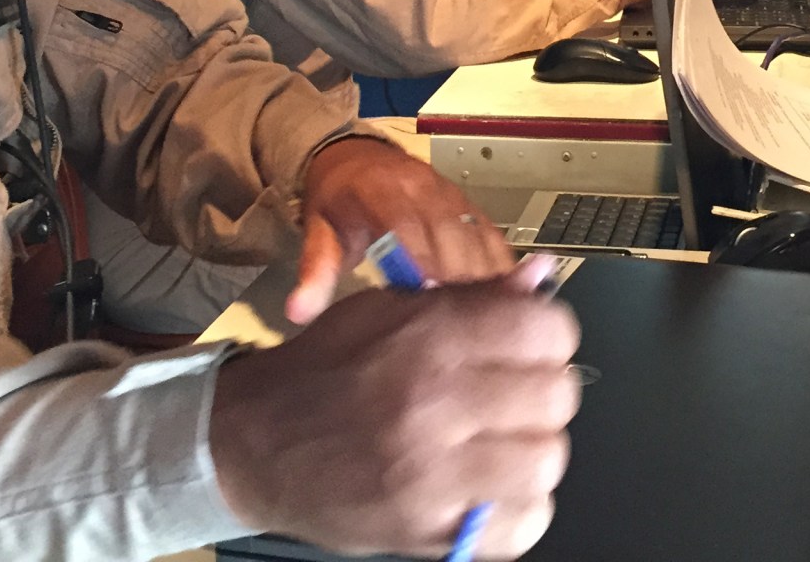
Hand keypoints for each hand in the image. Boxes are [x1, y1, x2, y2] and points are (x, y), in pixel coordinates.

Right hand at [210, 265, 580, 558]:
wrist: (252, 442)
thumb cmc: (325, 371)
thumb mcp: (391, 309)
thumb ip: (474, 297)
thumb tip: (541, 279)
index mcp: (429, 336)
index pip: (547, 331)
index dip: (550, 336)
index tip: (534, 345)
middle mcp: (434, 402)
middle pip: (556, 397)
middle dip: (544, 393)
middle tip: (516, 397)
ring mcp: (430, 474)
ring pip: (546, 463)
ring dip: (533, 453)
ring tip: (502, 445)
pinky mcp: (424, 531)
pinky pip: (519, 527)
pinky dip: (515, 512)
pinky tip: (488, 489)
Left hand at [288, 137, 514, 323]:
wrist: (355, 158)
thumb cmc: (338, 202)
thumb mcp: (318, 232)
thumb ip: (313, 272)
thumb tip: (297, 313)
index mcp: (381, 192)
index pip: (408, 227)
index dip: (423, 262)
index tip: (432, 300)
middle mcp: (422, 187)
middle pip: (452, 233)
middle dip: (462, 277)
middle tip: (470, 324)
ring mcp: (449, 192)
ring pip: (477, 234)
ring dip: (487, 274)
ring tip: (495, 318)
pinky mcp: (466, 201)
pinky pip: (489, 232)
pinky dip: (501, 263)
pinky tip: (510, 296)